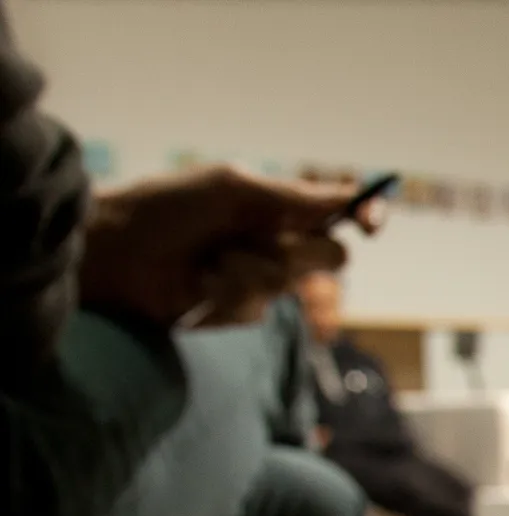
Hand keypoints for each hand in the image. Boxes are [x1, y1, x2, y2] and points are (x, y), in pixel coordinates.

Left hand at [79, 166, 366, 328]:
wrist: (115, 251)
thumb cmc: (167, 207)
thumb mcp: (232, 189)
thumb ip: (293, 195)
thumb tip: (348, 198)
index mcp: (278, 204)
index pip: (340, 210)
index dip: (365, 215)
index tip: (370, 223)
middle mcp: (277, 239)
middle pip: (331, 255)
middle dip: (298, 251)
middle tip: (254, 240)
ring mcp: (261, 277)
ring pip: (292, 284)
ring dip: (250, 271)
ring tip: (207, 261)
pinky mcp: (240, 310)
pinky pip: (258, 309)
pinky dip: (227, 294)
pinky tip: (196, 284)